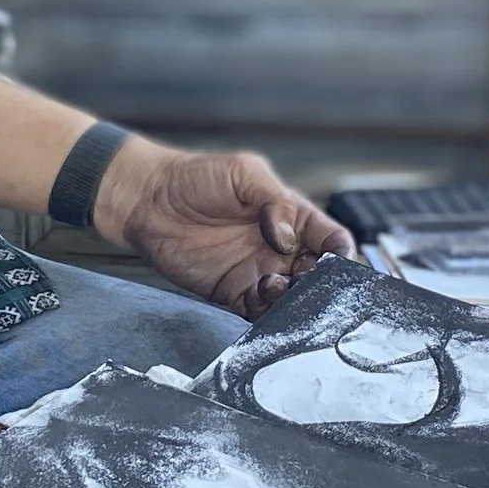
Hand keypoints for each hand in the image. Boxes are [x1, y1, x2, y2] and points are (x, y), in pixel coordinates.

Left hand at [98, 143, 355, 319]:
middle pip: (318, 275)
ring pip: (292, 298)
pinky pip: (259, 312)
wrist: (147, 200)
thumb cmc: (194, 177)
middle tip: (307, 282)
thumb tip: (288, 236)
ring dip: (293, 301)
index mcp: (293, 216)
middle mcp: (281, 248)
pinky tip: (259, 301)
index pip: (331, 239)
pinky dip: (267, 315)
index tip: (339, 261)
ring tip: (274, 286)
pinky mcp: (233, 293)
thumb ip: (273, 200)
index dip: (341, 252)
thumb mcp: (242, 172)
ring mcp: (258, 272)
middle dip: (321, 284)